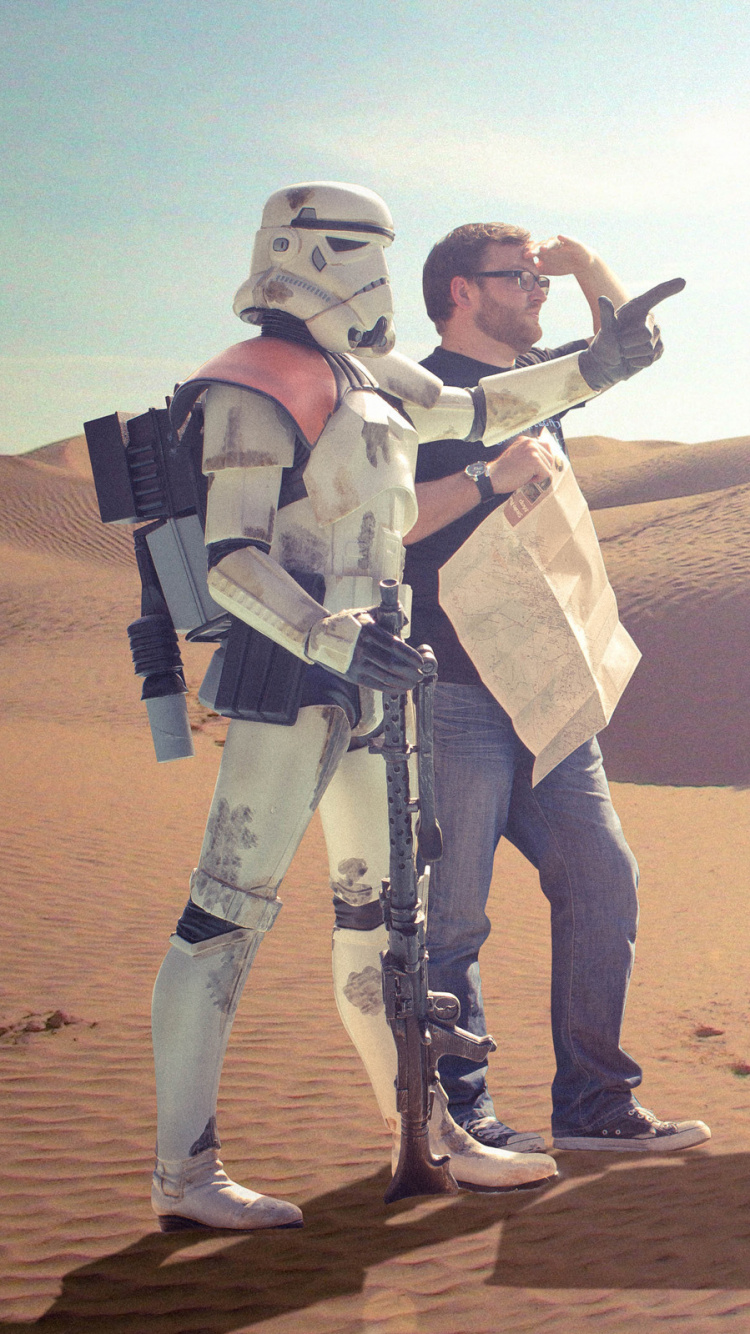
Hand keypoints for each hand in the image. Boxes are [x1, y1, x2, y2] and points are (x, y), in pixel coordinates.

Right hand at [306, 610, 424, 690]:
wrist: (319, 637)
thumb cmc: (346, 624)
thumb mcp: (363, 613)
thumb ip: (384, 614)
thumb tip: (404, 619)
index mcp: (367, 630)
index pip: (394, 645)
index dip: (410, 655)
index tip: (420, 661)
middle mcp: (362, 648)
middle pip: (392, 664)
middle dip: (410, 671)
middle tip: (420, 674)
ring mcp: (356, 663)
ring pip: (385, 677)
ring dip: (403, 682)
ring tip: (413, 682)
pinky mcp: (352, 675)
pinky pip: (376, 684)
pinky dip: (390, 688)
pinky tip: (400, 688)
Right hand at [488, 432, 559, 493]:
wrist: (492, 478)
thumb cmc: (504, 471)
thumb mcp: (518, 456)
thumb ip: (530, 453)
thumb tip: (549, 458)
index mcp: (526, 439)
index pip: (547, 447)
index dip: (542, 460)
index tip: (530, 467)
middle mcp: (530, 442)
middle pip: (550, 457)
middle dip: (541, 468)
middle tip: (525, 472)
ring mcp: (533, 450)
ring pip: (549, 466)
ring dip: (538, 474)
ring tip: (523, 474)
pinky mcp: (534, 461)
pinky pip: (546, 474)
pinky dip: (538, 480)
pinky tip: (525, 478)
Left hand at [528, 234, 593, 277]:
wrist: (581, 264)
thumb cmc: (562, 265)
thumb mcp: (548, 269)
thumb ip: (537, 270)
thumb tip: (524, 276)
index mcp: (544, 252)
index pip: (534, 251)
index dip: (529, 253)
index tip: (523, 258)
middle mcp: (551, 246)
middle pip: (541, 246)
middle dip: (535, 250)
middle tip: (529, 254)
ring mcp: (561, 243)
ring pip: (552, 242)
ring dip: (547, 244)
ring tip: (543, 248)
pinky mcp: (572, 243)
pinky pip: (568, 239)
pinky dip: (564, 238)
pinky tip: (560, 236)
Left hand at [577, 278, 685, 390]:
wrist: (607, 363)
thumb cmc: (605, 342)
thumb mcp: (605, 330)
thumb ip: (606, 315)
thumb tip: (602, 299)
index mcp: (638, 308)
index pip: (656, 295)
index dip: (669, 289)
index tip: (683, 281)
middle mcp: (649, 319)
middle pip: (646, 334)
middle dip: (627, 343)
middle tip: (620, 343)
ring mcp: (656, 335)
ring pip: (648, 348)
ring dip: (631, 353)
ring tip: (625, 351)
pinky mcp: (659, 351)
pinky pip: (649, 359)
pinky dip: (636, 363)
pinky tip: (632, 359)